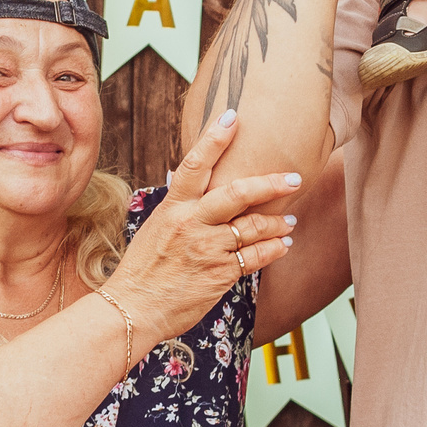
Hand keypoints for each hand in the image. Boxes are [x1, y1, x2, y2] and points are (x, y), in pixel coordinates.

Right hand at [109, 111, 299, 343]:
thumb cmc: (144, 269)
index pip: (195, 165)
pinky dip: (273, 249)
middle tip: (292, 178)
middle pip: (237, 193)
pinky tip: (281, 245)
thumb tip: (202, 190)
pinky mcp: (220, 274)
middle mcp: (191, 224)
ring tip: (289, 220)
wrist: (133, 309)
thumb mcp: (158, 229)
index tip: (233, 117)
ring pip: (253, 227)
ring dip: (278, 222)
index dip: (214, 139)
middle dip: (270, 183)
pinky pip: (256, 257)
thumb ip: (183, 209)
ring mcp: (207, 249)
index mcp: (173, 208)